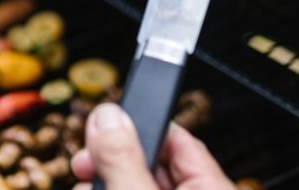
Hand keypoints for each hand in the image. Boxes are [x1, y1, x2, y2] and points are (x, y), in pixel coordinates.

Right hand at [72, 103, 235, 189]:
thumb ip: (124, 161)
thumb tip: (109, 116)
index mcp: (215, 189)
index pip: (176, 135)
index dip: (135, 125)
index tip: (102, 126)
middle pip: (152, 161)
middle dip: (111, 158)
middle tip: (84, 161)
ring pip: (138, 183)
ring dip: (106, 180)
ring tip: (84, 184)